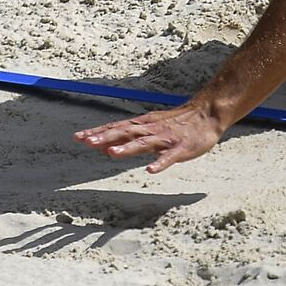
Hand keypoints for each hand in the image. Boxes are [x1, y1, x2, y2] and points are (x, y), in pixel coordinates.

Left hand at [75, 101, 224, 173]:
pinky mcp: (181, 148)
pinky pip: (169, 157)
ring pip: (144, 143)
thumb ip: (128, 137)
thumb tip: (102, 146)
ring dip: (128, 148)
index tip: (78, 137)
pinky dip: (159, 163)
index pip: (116, 128)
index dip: (98, 132)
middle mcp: (151, 129)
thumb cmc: (176, 123)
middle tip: (88, 141)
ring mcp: (166, 138)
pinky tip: (150, 170)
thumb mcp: (150, 127)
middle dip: (107, 137)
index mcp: (143, 125)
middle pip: (126, 132)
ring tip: (112, 154)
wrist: (207, 114)